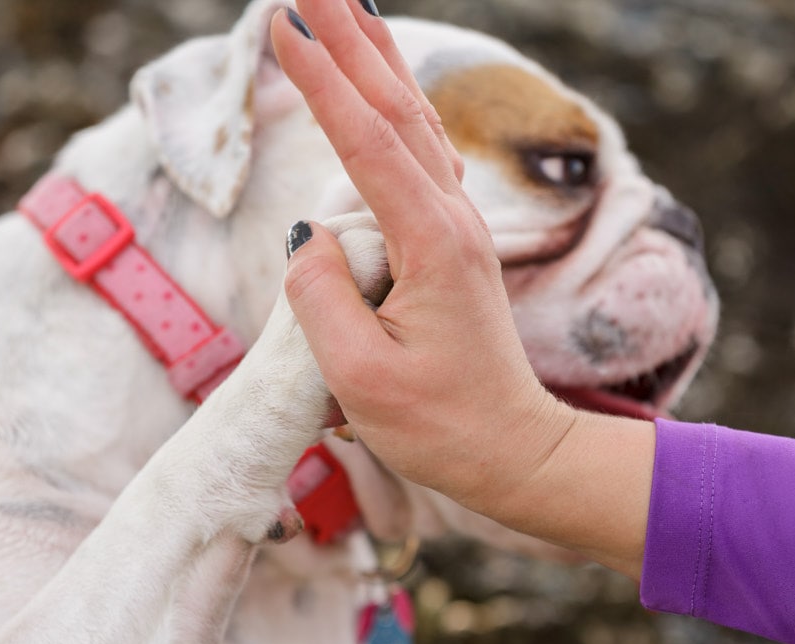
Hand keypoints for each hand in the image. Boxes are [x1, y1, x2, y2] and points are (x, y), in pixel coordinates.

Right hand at [271, 1, 654, 578]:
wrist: (512, 448)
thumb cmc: (439, 423)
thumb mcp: (360, 376)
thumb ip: (321, 297)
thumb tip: (310, 239)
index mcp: (432, 244)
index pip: (367, 145)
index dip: (323, 83)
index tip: (282, 26)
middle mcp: (452, 220)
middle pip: (397, 111)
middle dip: (349, 43)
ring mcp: (457, 227)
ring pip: (414, 125)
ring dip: (376, 64)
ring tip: (346, 10)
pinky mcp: (451, 243)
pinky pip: (420, 156)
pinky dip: (396, 107)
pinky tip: (387, 91)